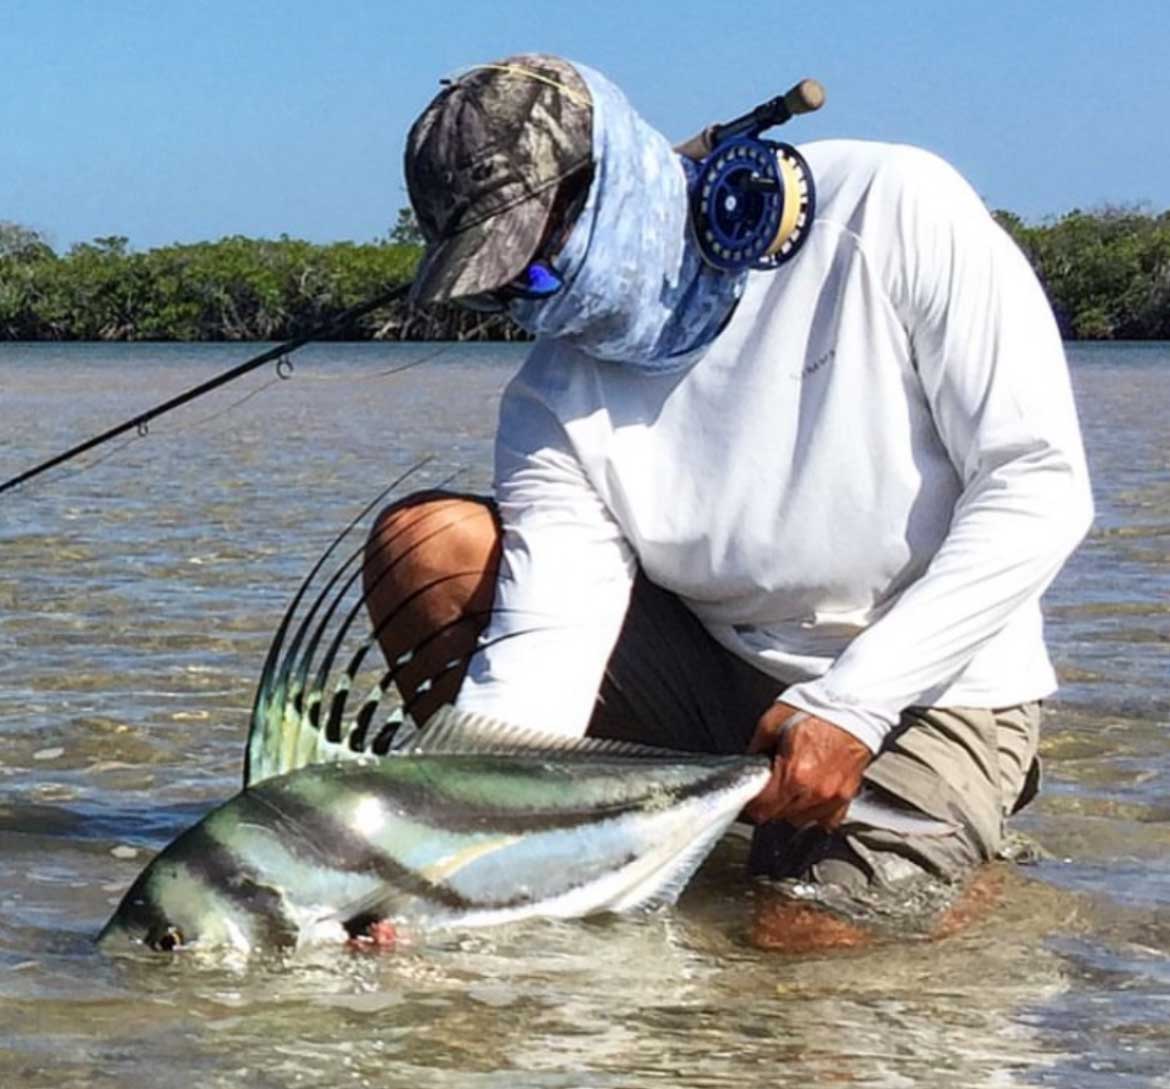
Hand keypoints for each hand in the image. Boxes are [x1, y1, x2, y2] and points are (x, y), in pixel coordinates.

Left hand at [742, 701, 871, 829]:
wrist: (854, 703)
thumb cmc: (819, 708)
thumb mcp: (773, 719)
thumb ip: (757, 746)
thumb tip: (751, 760)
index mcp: (795, 773)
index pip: (762, 809)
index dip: (752, 803)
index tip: (751, 795)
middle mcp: (815, 790)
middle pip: (780, 816)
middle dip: (770, 803)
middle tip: (770, 784)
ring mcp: (834, 795)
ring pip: (802, 820)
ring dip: (791, 809)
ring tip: (790, 786)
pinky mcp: (848, 794)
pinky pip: (828, 818)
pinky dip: (816, 812)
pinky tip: (810, 796)